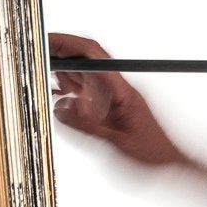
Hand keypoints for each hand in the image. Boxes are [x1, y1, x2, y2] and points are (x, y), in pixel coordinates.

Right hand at [47, 34, 186, 169]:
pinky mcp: (112, 107)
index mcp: (123, 91)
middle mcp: (120, 89)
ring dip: (64, 71)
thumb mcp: (116, 144)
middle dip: (61, 52)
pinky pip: (89, 90)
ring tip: (43, 77)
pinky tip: (59, 95)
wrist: (170, 164)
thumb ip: (87, 126)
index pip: (92, 55)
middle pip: (87, 58)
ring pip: (86, 73)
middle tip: (35, 55)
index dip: (67, 44)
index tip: (46, 42)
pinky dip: (71, 88)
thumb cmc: (152, 155)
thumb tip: (59, 109)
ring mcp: (116, 96)